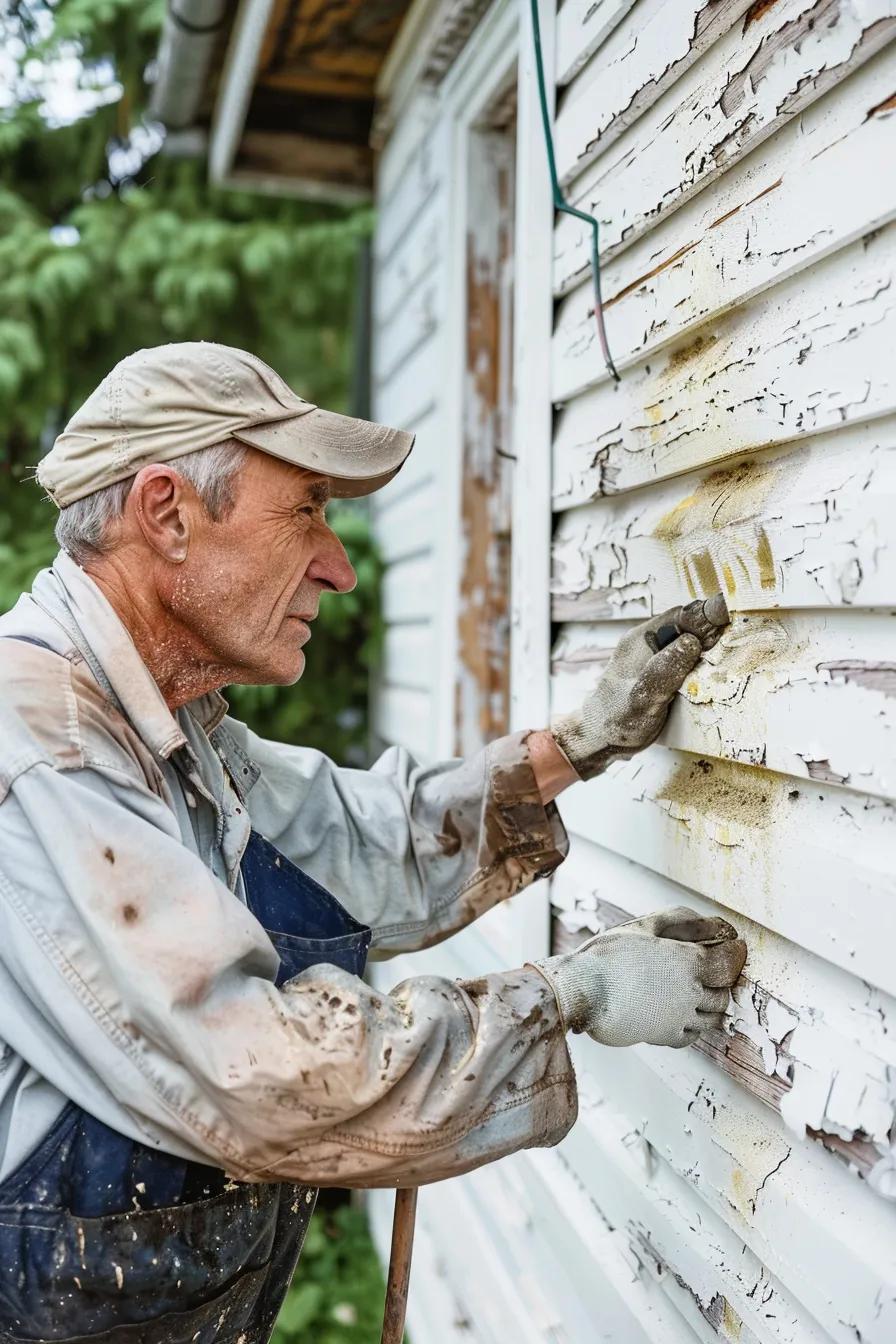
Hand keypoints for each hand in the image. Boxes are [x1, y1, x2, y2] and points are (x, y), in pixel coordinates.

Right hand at [529, 906, 746, 1048]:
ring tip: (699, 991)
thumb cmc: (608, 956)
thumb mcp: (644, 927)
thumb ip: (680, 921)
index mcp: (688, 963)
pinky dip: (694, 1025)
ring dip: (712, 1004)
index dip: (736, 953)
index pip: (730, 962)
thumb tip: (710, 923)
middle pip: (724, 992)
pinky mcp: (664, 1037)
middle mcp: (690, 993)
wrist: (582, 991)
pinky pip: (692, 1036)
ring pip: (713, 1017)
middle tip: (715, 968)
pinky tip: (682, 1013)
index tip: (735, 946)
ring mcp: (679, 1019)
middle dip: (723, 980)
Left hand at [551, 594, 729, 779]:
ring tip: (734, 657)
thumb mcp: (642, 698)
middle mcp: (649, 643)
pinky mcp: (663, 672)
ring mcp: (656, 657)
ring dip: (712, 650)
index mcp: (641, 639)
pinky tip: (715, 676)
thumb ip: (664, 670)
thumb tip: (691, 642)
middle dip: (716, 632)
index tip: (734, 620)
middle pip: (690, 626)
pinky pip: (689, 661)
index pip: (681, 615)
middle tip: (740, 642)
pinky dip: (704, 665)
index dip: (709, 616)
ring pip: (692, 644)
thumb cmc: (615, 720)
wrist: (600, 740)